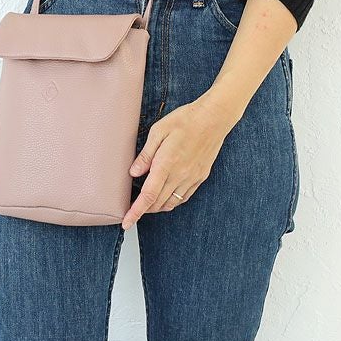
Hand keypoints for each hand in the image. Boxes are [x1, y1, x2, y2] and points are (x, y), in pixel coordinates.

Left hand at [120, 93, 239, 229]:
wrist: (214, 118)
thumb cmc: (184, 120)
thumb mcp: (158, 131)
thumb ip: (145, 155)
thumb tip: (133, 173)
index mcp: (166, 164)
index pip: (148, 195)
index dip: (136, 211)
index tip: (126, 222)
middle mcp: (180, 175)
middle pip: (158, 203)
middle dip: (143, 210)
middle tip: (131, 210)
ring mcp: (192, 178)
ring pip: (171, 203)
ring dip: (156, 207)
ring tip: (146, 204)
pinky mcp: (201, 177)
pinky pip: (184, 197)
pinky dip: (172, 201)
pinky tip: (165, 197)